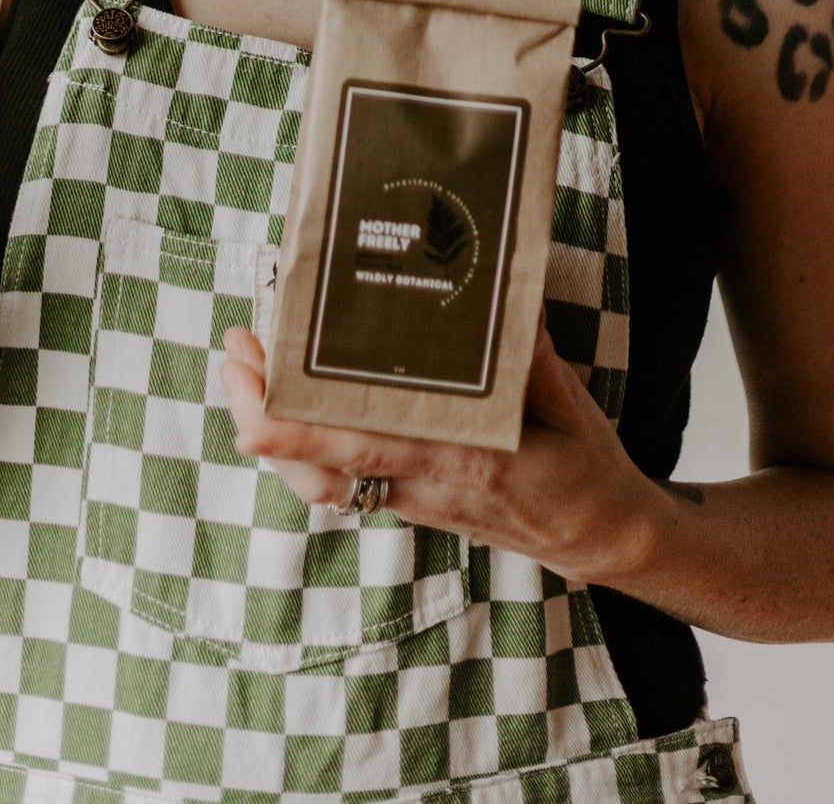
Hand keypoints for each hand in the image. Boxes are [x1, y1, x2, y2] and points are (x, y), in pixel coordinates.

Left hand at [218, 315, 656, 586]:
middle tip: (233, 348)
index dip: (301, 422)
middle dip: (262, 411)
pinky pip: (339, 485)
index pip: (364, 444)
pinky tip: (282, 408)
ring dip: (271, 429)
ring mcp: (414, 500)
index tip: (257, 387)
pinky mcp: (411, 502)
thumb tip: (501, 296)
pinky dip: (299, 450)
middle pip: (319, 466)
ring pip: (320, 481)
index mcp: (462, 458)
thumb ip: (527, 352)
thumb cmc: (584, 466)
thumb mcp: (566, 400)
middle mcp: (425, 486)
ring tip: (242, 368)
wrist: (600, 537)